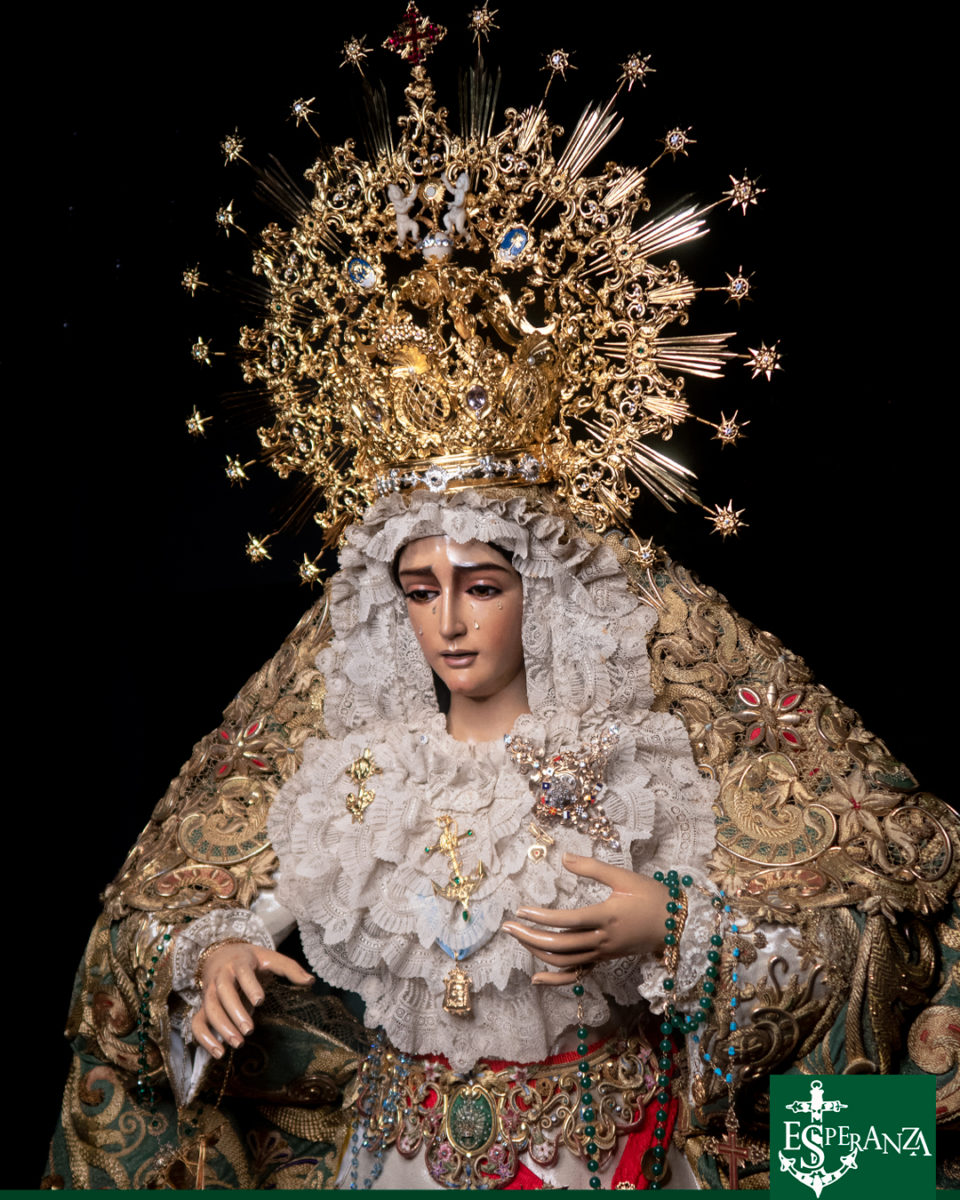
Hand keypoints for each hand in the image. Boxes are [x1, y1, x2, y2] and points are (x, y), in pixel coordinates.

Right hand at [190, 942, 312, 1057]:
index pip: (242, 972)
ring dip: (221, 1027)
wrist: (220, 955)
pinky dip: (204, 1038)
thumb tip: (311, 981)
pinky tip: (218, 1053)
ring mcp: (209, 992)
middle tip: (249, 1030)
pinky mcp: (203, 1007)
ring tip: (237, 1044)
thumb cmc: (250, 960)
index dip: (249, 986)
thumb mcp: (270, 958)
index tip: (260, 1001)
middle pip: (223, 992)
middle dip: (235, 1011)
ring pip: (209, 1008)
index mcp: (239, 962)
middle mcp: (221, 976)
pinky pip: (197, 1022)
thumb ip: (290, 969)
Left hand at [501, 851, 668, 984]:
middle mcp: (603, 940)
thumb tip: (563, 856)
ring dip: (538, 952)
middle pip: (561, 945)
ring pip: (565, 961)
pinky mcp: (605, 960)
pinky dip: (556, 980)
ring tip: (518, 937)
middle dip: (530, 937)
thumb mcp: (623, 876)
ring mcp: (603, 953)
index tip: (521, 909)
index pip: (567, 921)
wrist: (678, 924)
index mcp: (607, 917)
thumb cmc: (651, 896)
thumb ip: (592, 867)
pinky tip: (536, 979)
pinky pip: (577, 974)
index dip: (542, 917)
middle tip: (508, 926)